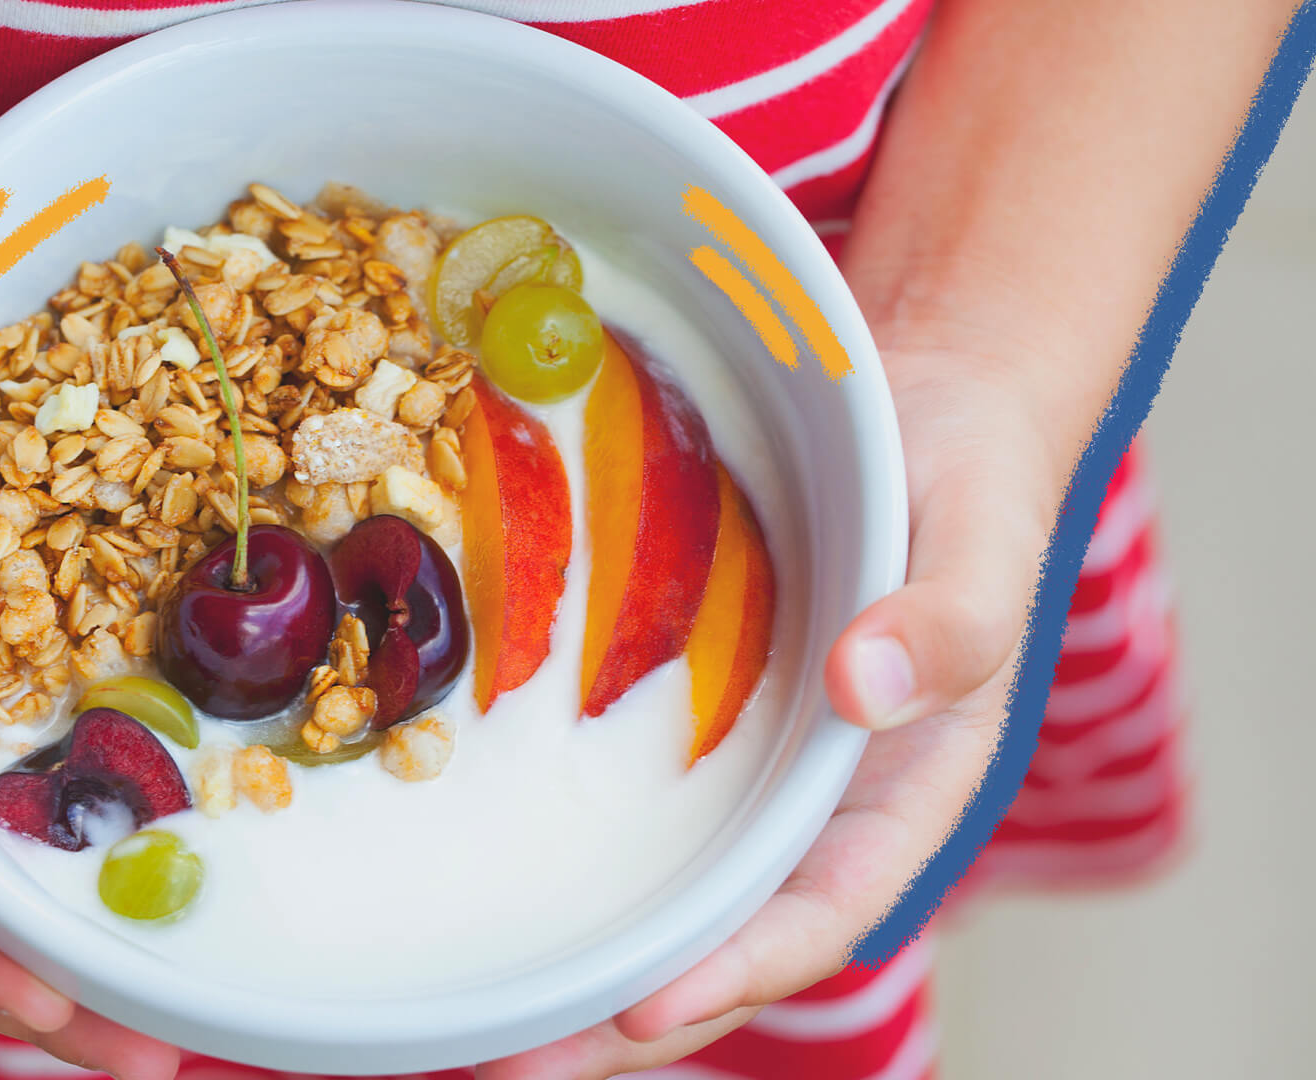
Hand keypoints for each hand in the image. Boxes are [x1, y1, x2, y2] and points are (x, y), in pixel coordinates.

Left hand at [477, 355, 1058, 1078]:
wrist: (924, 394)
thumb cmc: (967, 467)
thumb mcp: (984, 524)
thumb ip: (953, 614)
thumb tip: (865, 688)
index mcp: (905, 779)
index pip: (823, 905)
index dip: (740, 968)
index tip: (642, 1011)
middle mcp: (818, 792)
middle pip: (721, 931)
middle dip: (622, 1016)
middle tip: (505, 1071)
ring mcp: (748, 758)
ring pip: (665, 885)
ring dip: (575, 960)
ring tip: (468, 1025)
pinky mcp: (690, 707)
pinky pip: (629, 794)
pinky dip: (567, 848)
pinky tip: (479, 877)